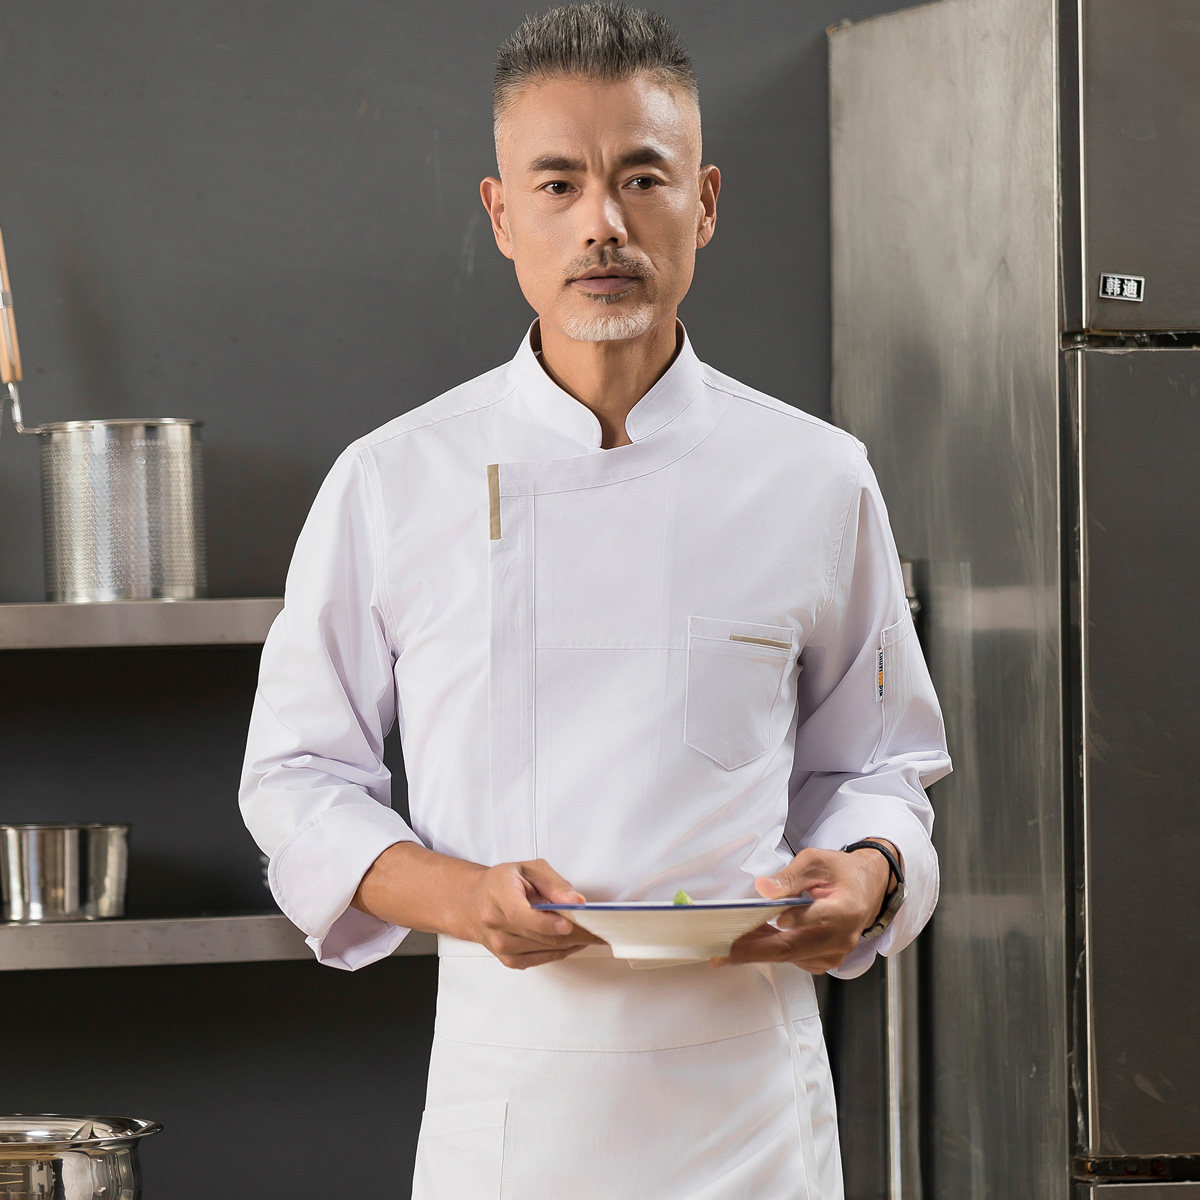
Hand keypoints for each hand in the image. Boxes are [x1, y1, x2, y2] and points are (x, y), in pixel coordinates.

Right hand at [460, 858, 605, 969]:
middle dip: (571, 934)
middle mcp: (495, 924)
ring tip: (590, 933)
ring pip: (543, 951)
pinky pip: (540, 960)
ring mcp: (500, 946)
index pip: (521, 916)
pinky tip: (572, 942)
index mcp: (498, 895)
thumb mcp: (529, 869)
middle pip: (538, 937)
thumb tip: (576, 902)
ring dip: (569, 944)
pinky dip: (559, 952)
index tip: (569, 923)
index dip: (547, 923)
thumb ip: (554, 884)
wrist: (474, 903)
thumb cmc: (503, 883)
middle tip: (596, 929)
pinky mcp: (508, 960)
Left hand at [709, 843, 894, 973]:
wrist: (868, 889)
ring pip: (789, 956)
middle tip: (722, 952)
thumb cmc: (841, 872)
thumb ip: (790, 877)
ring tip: (726, 942)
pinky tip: (750, 940)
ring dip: (757, 950)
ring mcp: (834, 954)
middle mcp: (841, 938)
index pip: (812, 921)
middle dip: (754, 951)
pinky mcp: (825, 960)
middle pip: (792, 949)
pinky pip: (793, 959)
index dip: (784, 923)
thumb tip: (763, 889)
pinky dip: (769, 951)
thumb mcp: (817, 861)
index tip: (756, 923)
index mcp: (844, 910)